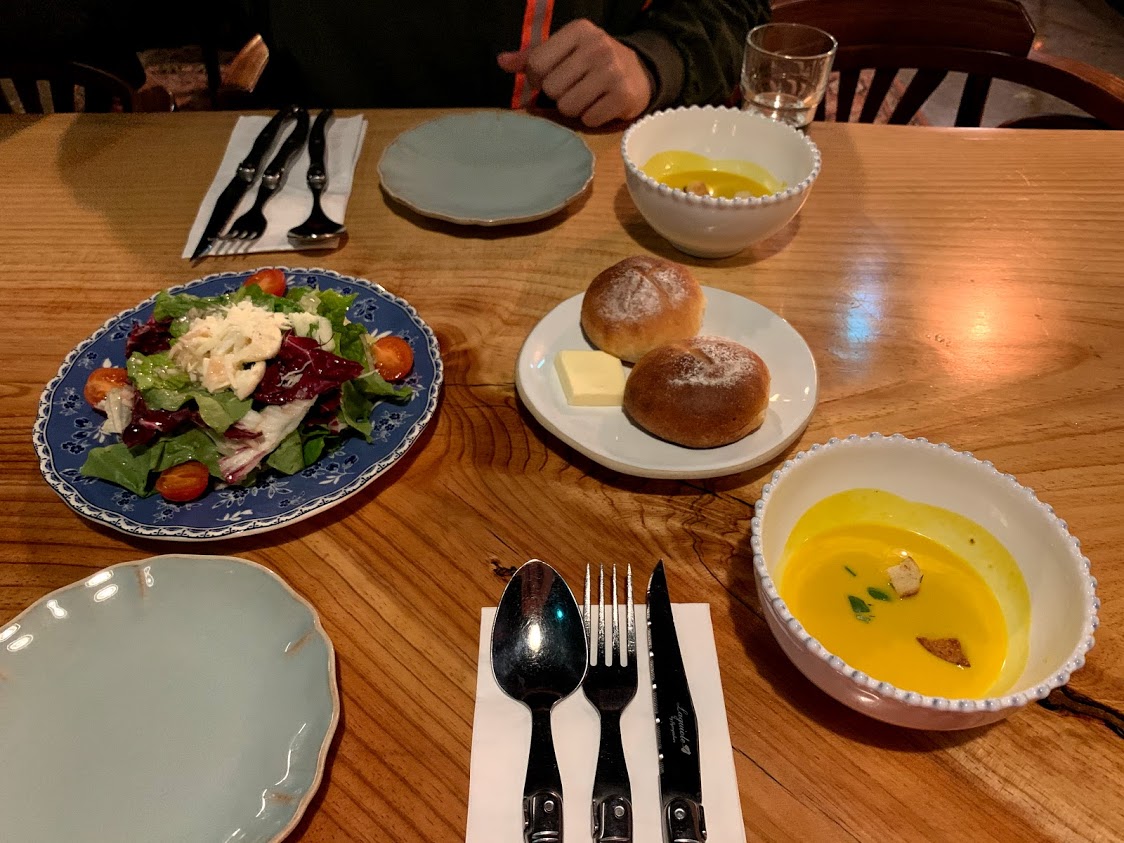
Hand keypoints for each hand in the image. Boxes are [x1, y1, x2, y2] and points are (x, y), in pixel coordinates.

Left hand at [497, 19, 653, 127]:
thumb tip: (501, 62)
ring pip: (568, 107)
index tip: (552, 77)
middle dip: (559, 95)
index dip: (538, 78)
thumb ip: (532, 57)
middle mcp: (597, 46)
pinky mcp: (623, 96)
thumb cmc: (592, 62)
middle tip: (575, 88)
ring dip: (574, 109)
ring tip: (587, 97)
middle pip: (552, 89)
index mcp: (579, 30)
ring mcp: (612, 71)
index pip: (537, 64)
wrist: (639, 73)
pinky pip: (588, 120)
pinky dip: (591, 118)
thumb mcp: (564, 51)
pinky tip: (601, 106)